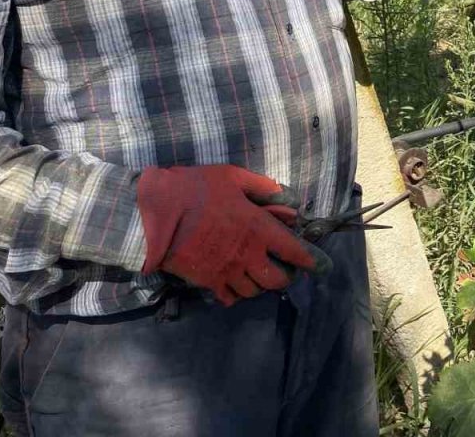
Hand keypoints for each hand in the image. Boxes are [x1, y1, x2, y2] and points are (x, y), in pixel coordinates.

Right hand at [138, 164, 324, 305]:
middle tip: (286, 270)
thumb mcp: (232, 177)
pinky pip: (229, 297)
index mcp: (258, 228)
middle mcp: (247, 255)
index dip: (311, 261)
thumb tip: (284, 195)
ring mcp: (227, 271)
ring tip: (259, 275)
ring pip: (254, 292)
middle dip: (287, 277)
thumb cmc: (194, 190)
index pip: (294, 251)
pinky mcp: (207, 281)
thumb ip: (261, 187)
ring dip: (261, 285)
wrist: (153, 215)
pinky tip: (235, 283)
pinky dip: (236, 293)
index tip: (321, 266)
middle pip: (277, 280)